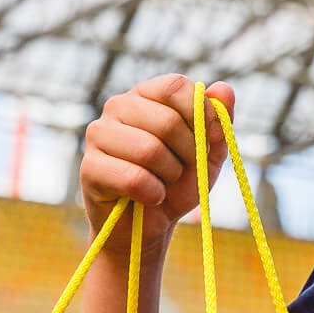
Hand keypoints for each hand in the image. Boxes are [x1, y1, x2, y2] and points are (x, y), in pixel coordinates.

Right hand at [80, 74, 233, 247]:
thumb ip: (218, 120)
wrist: (149, 226)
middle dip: (188, 154)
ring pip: (150, 150)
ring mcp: (98, 134)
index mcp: (147, 95)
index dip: (200, 115)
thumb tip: (224, 88)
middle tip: (182, 170)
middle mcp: (118, 106)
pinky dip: (154, 194)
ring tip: (164, 182)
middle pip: (167, 121)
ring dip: (170, 175)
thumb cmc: (177, 183)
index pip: (176, 86)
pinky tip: (151, 197)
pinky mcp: (89, 167)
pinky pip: (134, 179)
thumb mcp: (208, 153)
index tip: (207, 140)